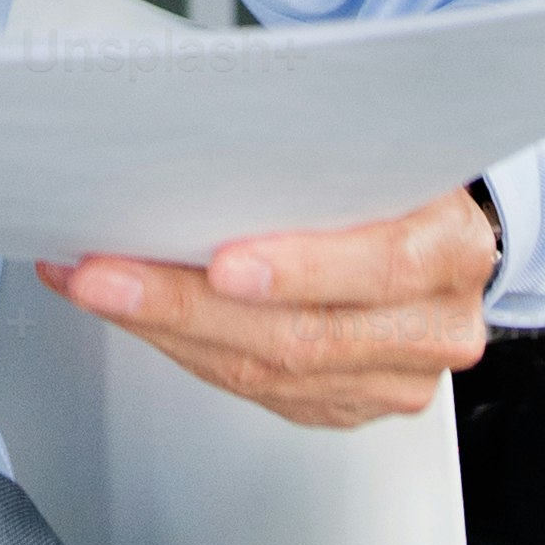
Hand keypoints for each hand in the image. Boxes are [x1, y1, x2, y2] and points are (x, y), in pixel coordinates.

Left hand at [38, 186, 497, 427]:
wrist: (438, 239)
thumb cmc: (395, 178)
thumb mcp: (381, 143)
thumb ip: (321, 151)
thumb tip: (198, 139)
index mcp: (451, 246)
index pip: (381, 264)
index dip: (301, 269)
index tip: (219, 262)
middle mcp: (435, 325)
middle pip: (305, 336)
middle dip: (187, 306)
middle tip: (105, 275)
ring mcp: (395, 378)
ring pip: (268, 374)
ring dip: (165, 329)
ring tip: (93, 285)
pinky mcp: (350, 404)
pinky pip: (258, 392)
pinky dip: (185, 349)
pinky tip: (135, 314)